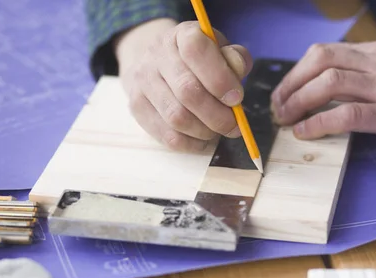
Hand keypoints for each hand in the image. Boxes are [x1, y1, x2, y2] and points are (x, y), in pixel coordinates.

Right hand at [115, 20, 252, 151]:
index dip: (220, 78)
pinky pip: (167, 136)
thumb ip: (235, 59)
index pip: (196, 50)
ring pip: (177, 117)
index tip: (237, 98)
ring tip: (218, 131)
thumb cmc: (198, 61)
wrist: (155, 63)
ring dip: (205, 131)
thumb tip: (238, 70)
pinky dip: (192, 144)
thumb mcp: (220, 50)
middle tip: (234, 125)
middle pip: (188, 91)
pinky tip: (203, 140)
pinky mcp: (137, 107)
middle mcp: (157, 55)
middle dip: (217, 115)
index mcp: (181, 35)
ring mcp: (143, 82)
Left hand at [270, 41, 375, 158]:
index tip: (283, 94)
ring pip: (328, 83)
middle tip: (277, 108)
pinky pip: (346, 114)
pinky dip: (319, 123)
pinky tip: (305, 133)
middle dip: (290, 85)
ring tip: (285, 121)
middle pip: (319, 61)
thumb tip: (324, 91)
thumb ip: (364, 77)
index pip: (324, 53)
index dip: (295, 73)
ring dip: (298, 102)